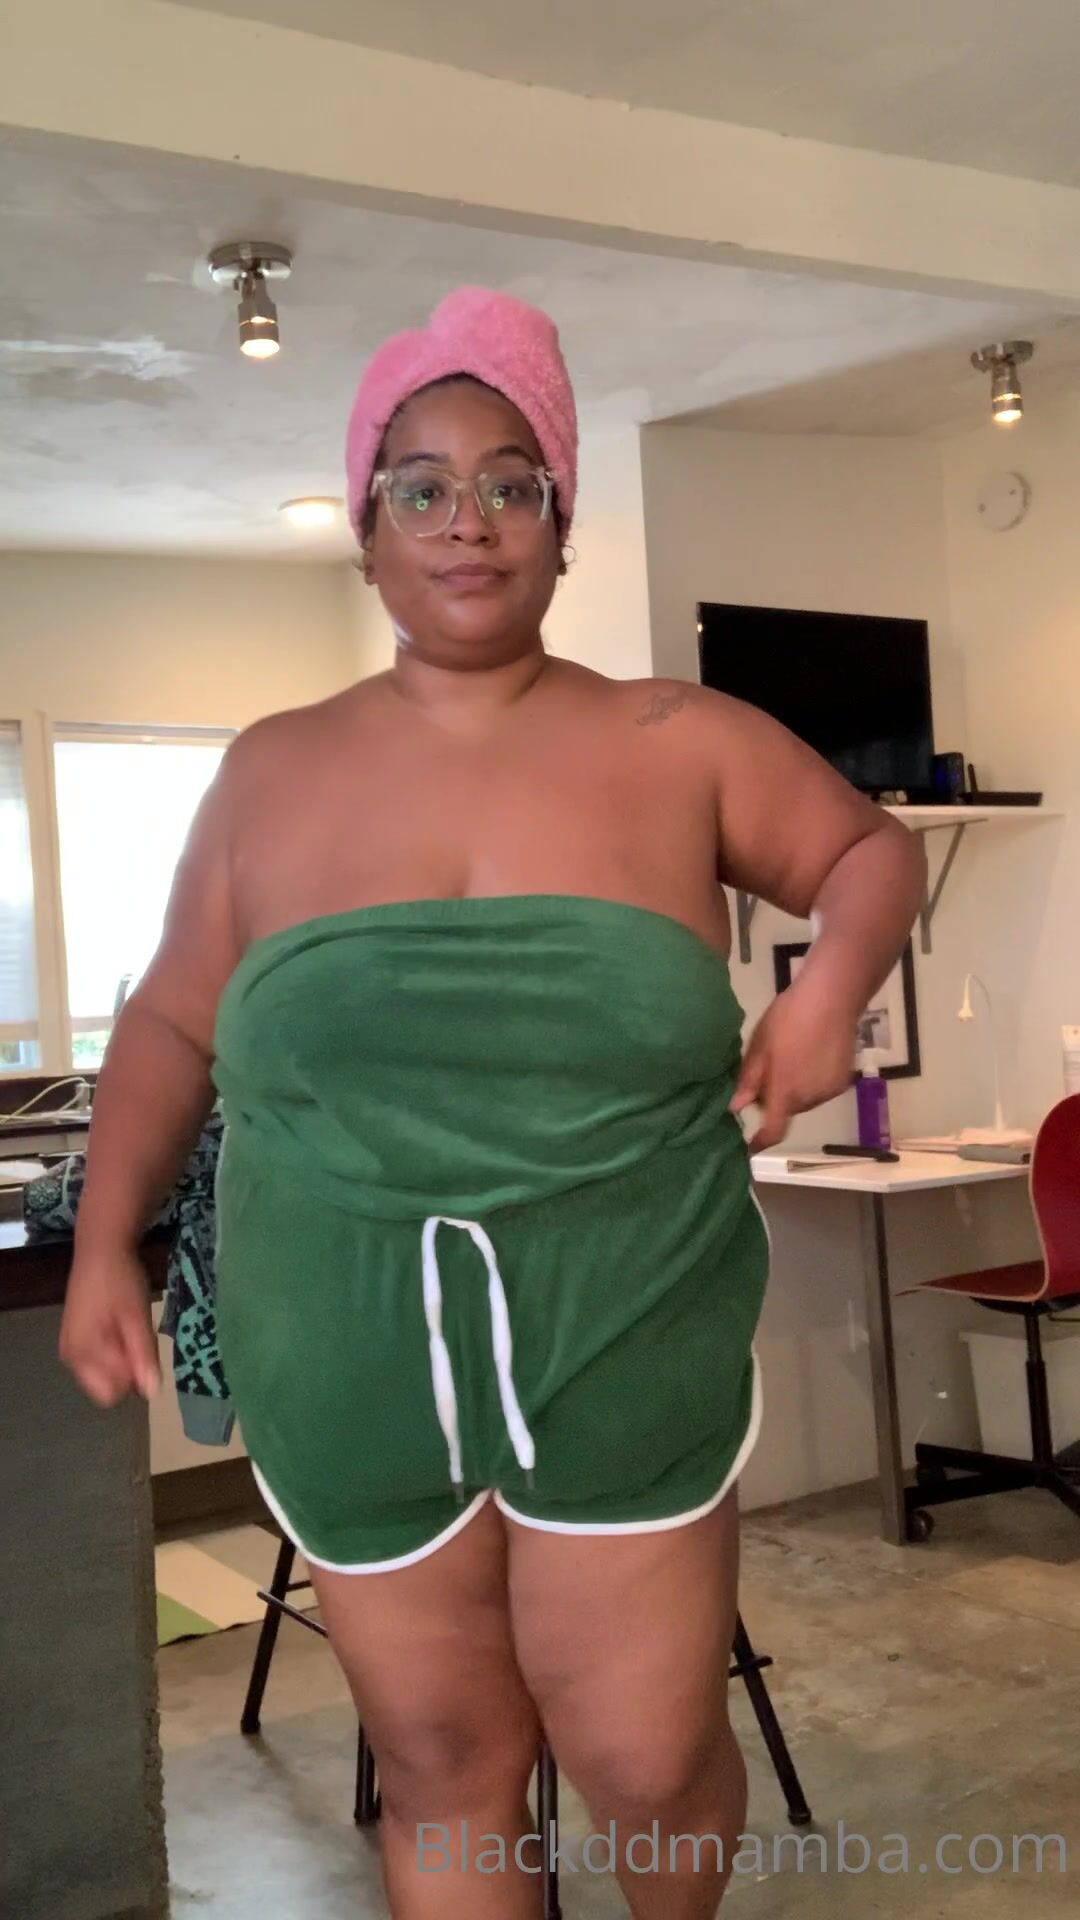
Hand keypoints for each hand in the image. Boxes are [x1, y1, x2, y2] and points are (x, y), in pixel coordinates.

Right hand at [60, 1247, 160, 1408]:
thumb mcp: (137, 1317)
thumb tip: (152, 1393)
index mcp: (81, 1354)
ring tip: (130, 1326)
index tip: (141, 1349)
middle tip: (137, 1335)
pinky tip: (122, 1324)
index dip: (131, 1377)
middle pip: (108, 1386)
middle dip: (128, 1368)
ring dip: (124, 1358)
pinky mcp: (76, 1338)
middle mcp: (70, 1357)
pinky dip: (116, 1349)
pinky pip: (100, 1359)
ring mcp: (71, 1348)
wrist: (101, 1249)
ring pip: (106, 1373)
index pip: (110, 1394)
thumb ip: (143, 1355)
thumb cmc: (121, 1281)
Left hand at [731, 982, 857, 1150]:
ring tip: (793, 1057)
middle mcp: (809, 1098)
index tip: (751, 1145)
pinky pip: (820, 1090)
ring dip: (795, 1089)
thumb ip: (749, 1079)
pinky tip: (812, 1056)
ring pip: (804, 1100)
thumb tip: (736, 1107)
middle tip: (769, 1070)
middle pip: (787, 1109)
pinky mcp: (843, 1081)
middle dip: (776, 1097)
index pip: (774, 1129)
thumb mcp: (759, 1045)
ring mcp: (829, 1091)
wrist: (831, 998)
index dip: (762, 1141)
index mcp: (785, 1090)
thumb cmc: (788, 1017)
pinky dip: (812, 1082)